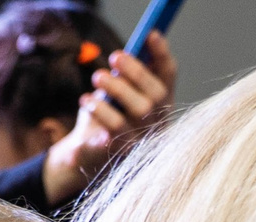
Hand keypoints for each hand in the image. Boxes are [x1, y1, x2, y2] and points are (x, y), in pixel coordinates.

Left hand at [43, 34, 177, 203]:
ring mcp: (141, 141)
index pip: (169, 77)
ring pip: (135, 113)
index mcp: (160, 102)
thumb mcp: (119, 90)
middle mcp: (156, 123)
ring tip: (97, 76)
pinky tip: (86, 101)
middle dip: (136, 73)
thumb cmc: (108, 114)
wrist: (89, 152)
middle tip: (115, 56)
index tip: (151, 34)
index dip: (163, 55)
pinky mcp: (120, 154)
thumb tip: (129, 52)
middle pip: (155, 97)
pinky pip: (111, 132)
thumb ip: (128, 75)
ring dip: (115, 90)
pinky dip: (98, 112)